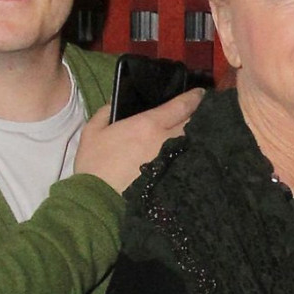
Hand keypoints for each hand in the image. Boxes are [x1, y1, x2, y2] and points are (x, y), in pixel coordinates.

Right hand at [76, 89, 204, 193]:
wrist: (99, 200)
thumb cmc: (94, 165)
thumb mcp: (92, 132)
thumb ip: (105, 113)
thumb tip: (115, 103)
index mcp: (148, 124)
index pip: (180, 106)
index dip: (193, 97)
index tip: (200, 93)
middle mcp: (166, 140)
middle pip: (193, 123)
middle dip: (199, 114)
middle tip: (201, 111)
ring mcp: (173, 161)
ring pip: (193, 142)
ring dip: (197, 135)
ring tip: (198, 131)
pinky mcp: (173, 179)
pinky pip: (188, 160)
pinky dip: (192, 154)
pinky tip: (191, 154)